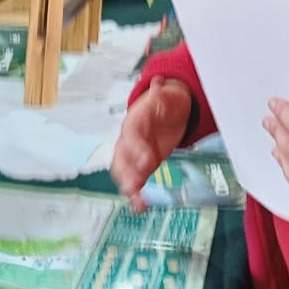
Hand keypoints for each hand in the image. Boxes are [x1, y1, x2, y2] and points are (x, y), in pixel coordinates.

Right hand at [110, 77, 191, 211]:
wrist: (166, 111)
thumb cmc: (162, 104)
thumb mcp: (163, 96)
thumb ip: (159, 92)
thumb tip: (157, 83)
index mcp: (134, 122)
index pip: (131, 134)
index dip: (137, 147)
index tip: (148, 158)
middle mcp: (129, 140)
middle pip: (122, 156)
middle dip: (127, 171)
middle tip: (135, 185)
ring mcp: (134, 155)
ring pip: (125, 172)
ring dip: (129, 185)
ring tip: (136, 200)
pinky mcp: (143, 166)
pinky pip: (136, 180)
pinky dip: (136, 194)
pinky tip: (139, 206)